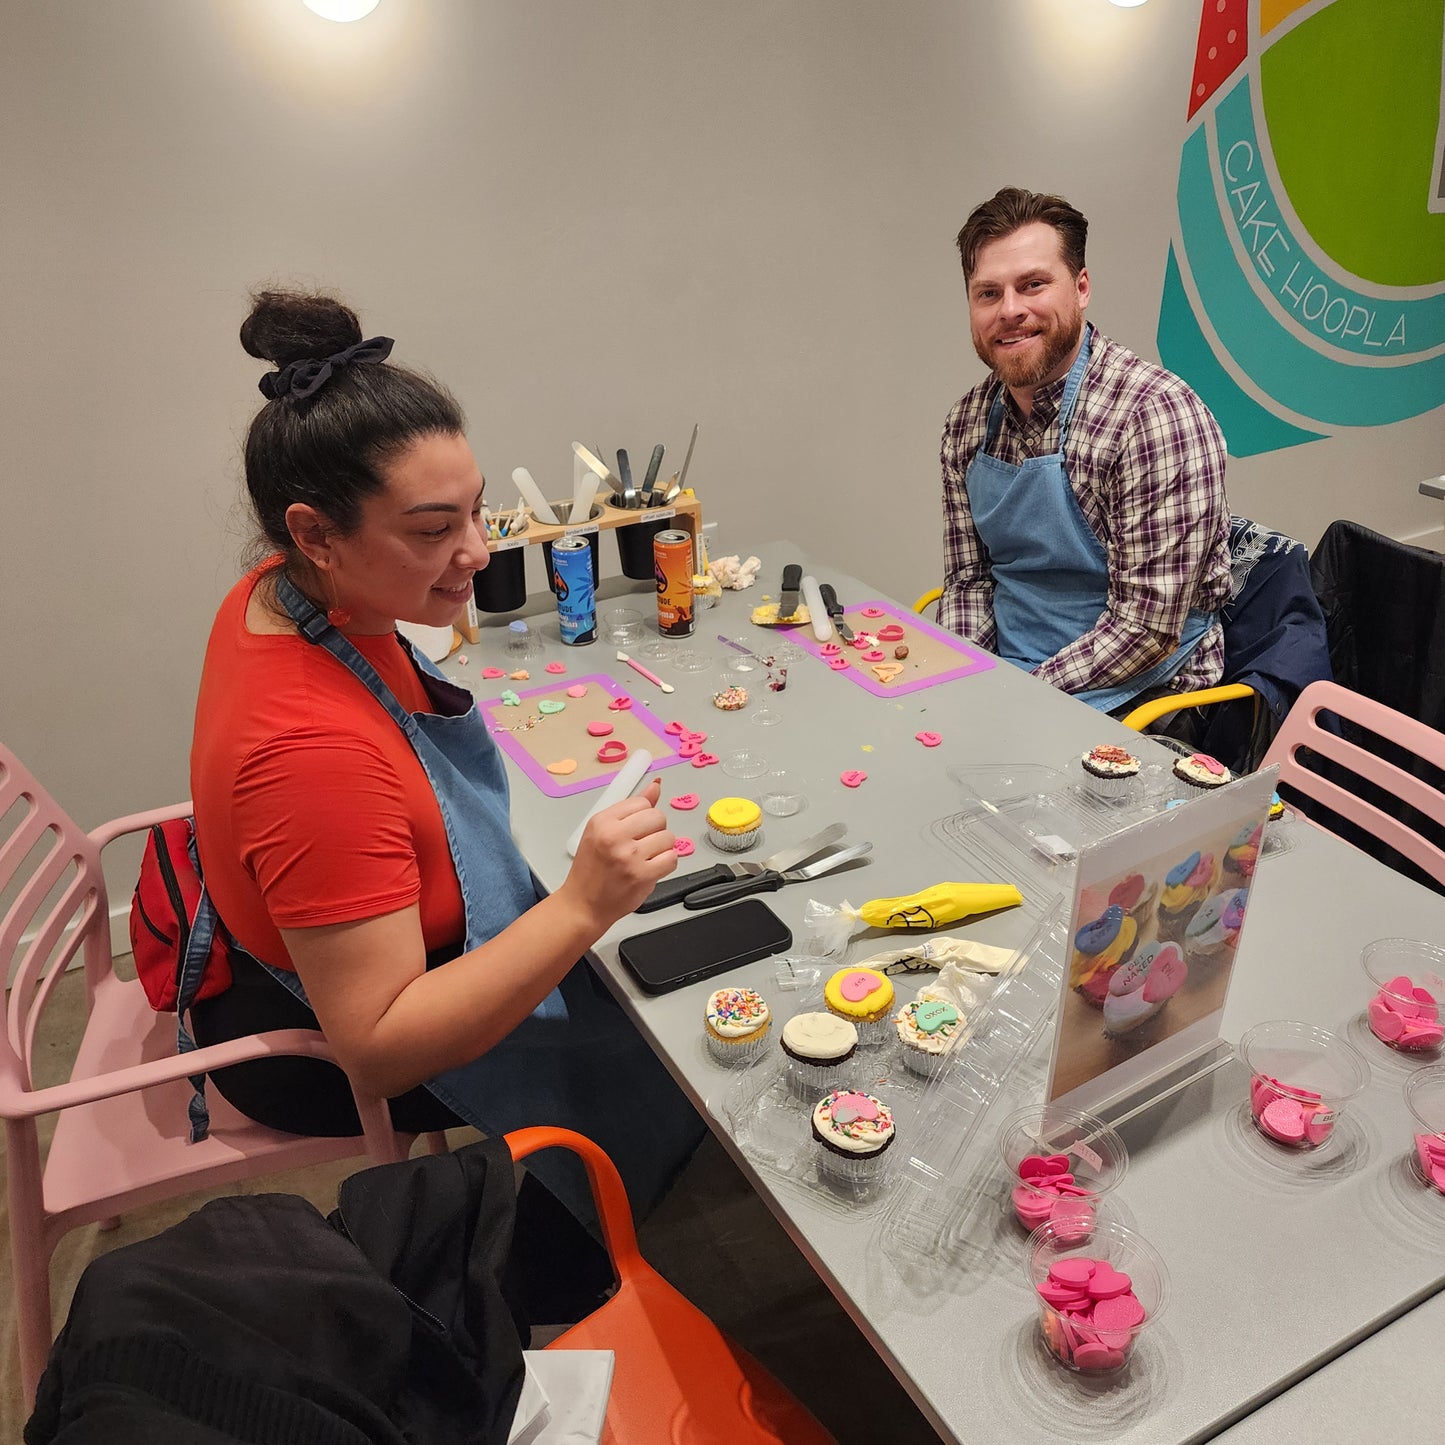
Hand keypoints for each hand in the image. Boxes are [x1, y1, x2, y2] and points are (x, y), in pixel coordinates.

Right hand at [563, 778, 676, 929]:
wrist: (584, 904)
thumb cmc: (591, 869)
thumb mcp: (602, 831)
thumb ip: (631, 808)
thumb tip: (655, 786)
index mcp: (602, 821)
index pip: (642, 802)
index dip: (643, 816)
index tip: (635, 829)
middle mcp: (614, 836)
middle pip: (658, 817)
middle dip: (655, 830)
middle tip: (641, 844)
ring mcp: (629, 856)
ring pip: (668, 837)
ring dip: (662, 848)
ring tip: (645, 858)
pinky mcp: (642, 875)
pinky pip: (672, 858)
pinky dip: (666, 863)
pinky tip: (651, 868)